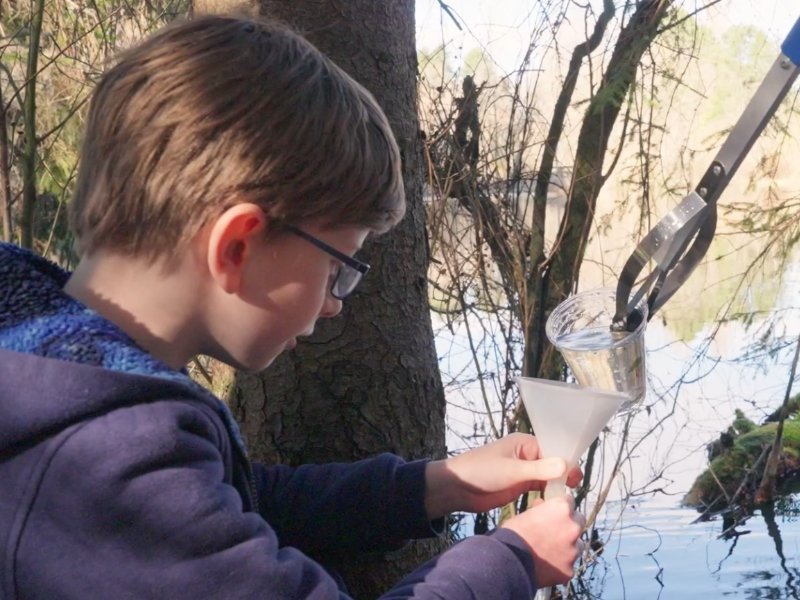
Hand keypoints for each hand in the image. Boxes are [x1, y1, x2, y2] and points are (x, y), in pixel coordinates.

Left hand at [424, 433, 582, 517]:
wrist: (457, 488)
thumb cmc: (481, 471)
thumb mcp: (511, 470)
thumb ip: (538, 469)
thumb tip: (566, 465)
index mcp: (525, 443)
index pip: (553, 449)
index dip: (566, 461)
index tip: (577, 478)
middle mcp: (527, 455)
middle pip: (553, 463)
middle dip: (564, 475)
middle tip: (573, 490)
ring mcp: (523, 471)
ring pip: (548, 477)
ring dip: (557, 486)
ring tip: (566, 498)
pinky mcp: (519, 486)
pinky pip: (539, 487)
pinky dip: (547, 493)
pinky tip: (554, 503)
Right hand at [501, 495, 584, 587]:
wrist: (509, 562)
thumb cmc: (513, 533)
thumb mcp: (524, 514)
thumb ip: (539, 509)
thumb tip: (542, 505)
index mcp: (561, 509)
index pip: (570, 501)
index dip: (562, 505)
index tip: (556, 510)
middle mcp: (572, 527)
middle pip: (579, 521)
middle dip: (569, 524)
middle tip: (555, 530)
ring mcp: (573, 550)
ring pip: (577, 544)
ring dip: (567, 545)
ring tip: (550, 551)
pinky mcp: (569, 570)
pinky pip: (568, 564)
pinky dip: (560, 564)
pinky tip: (546, 565)